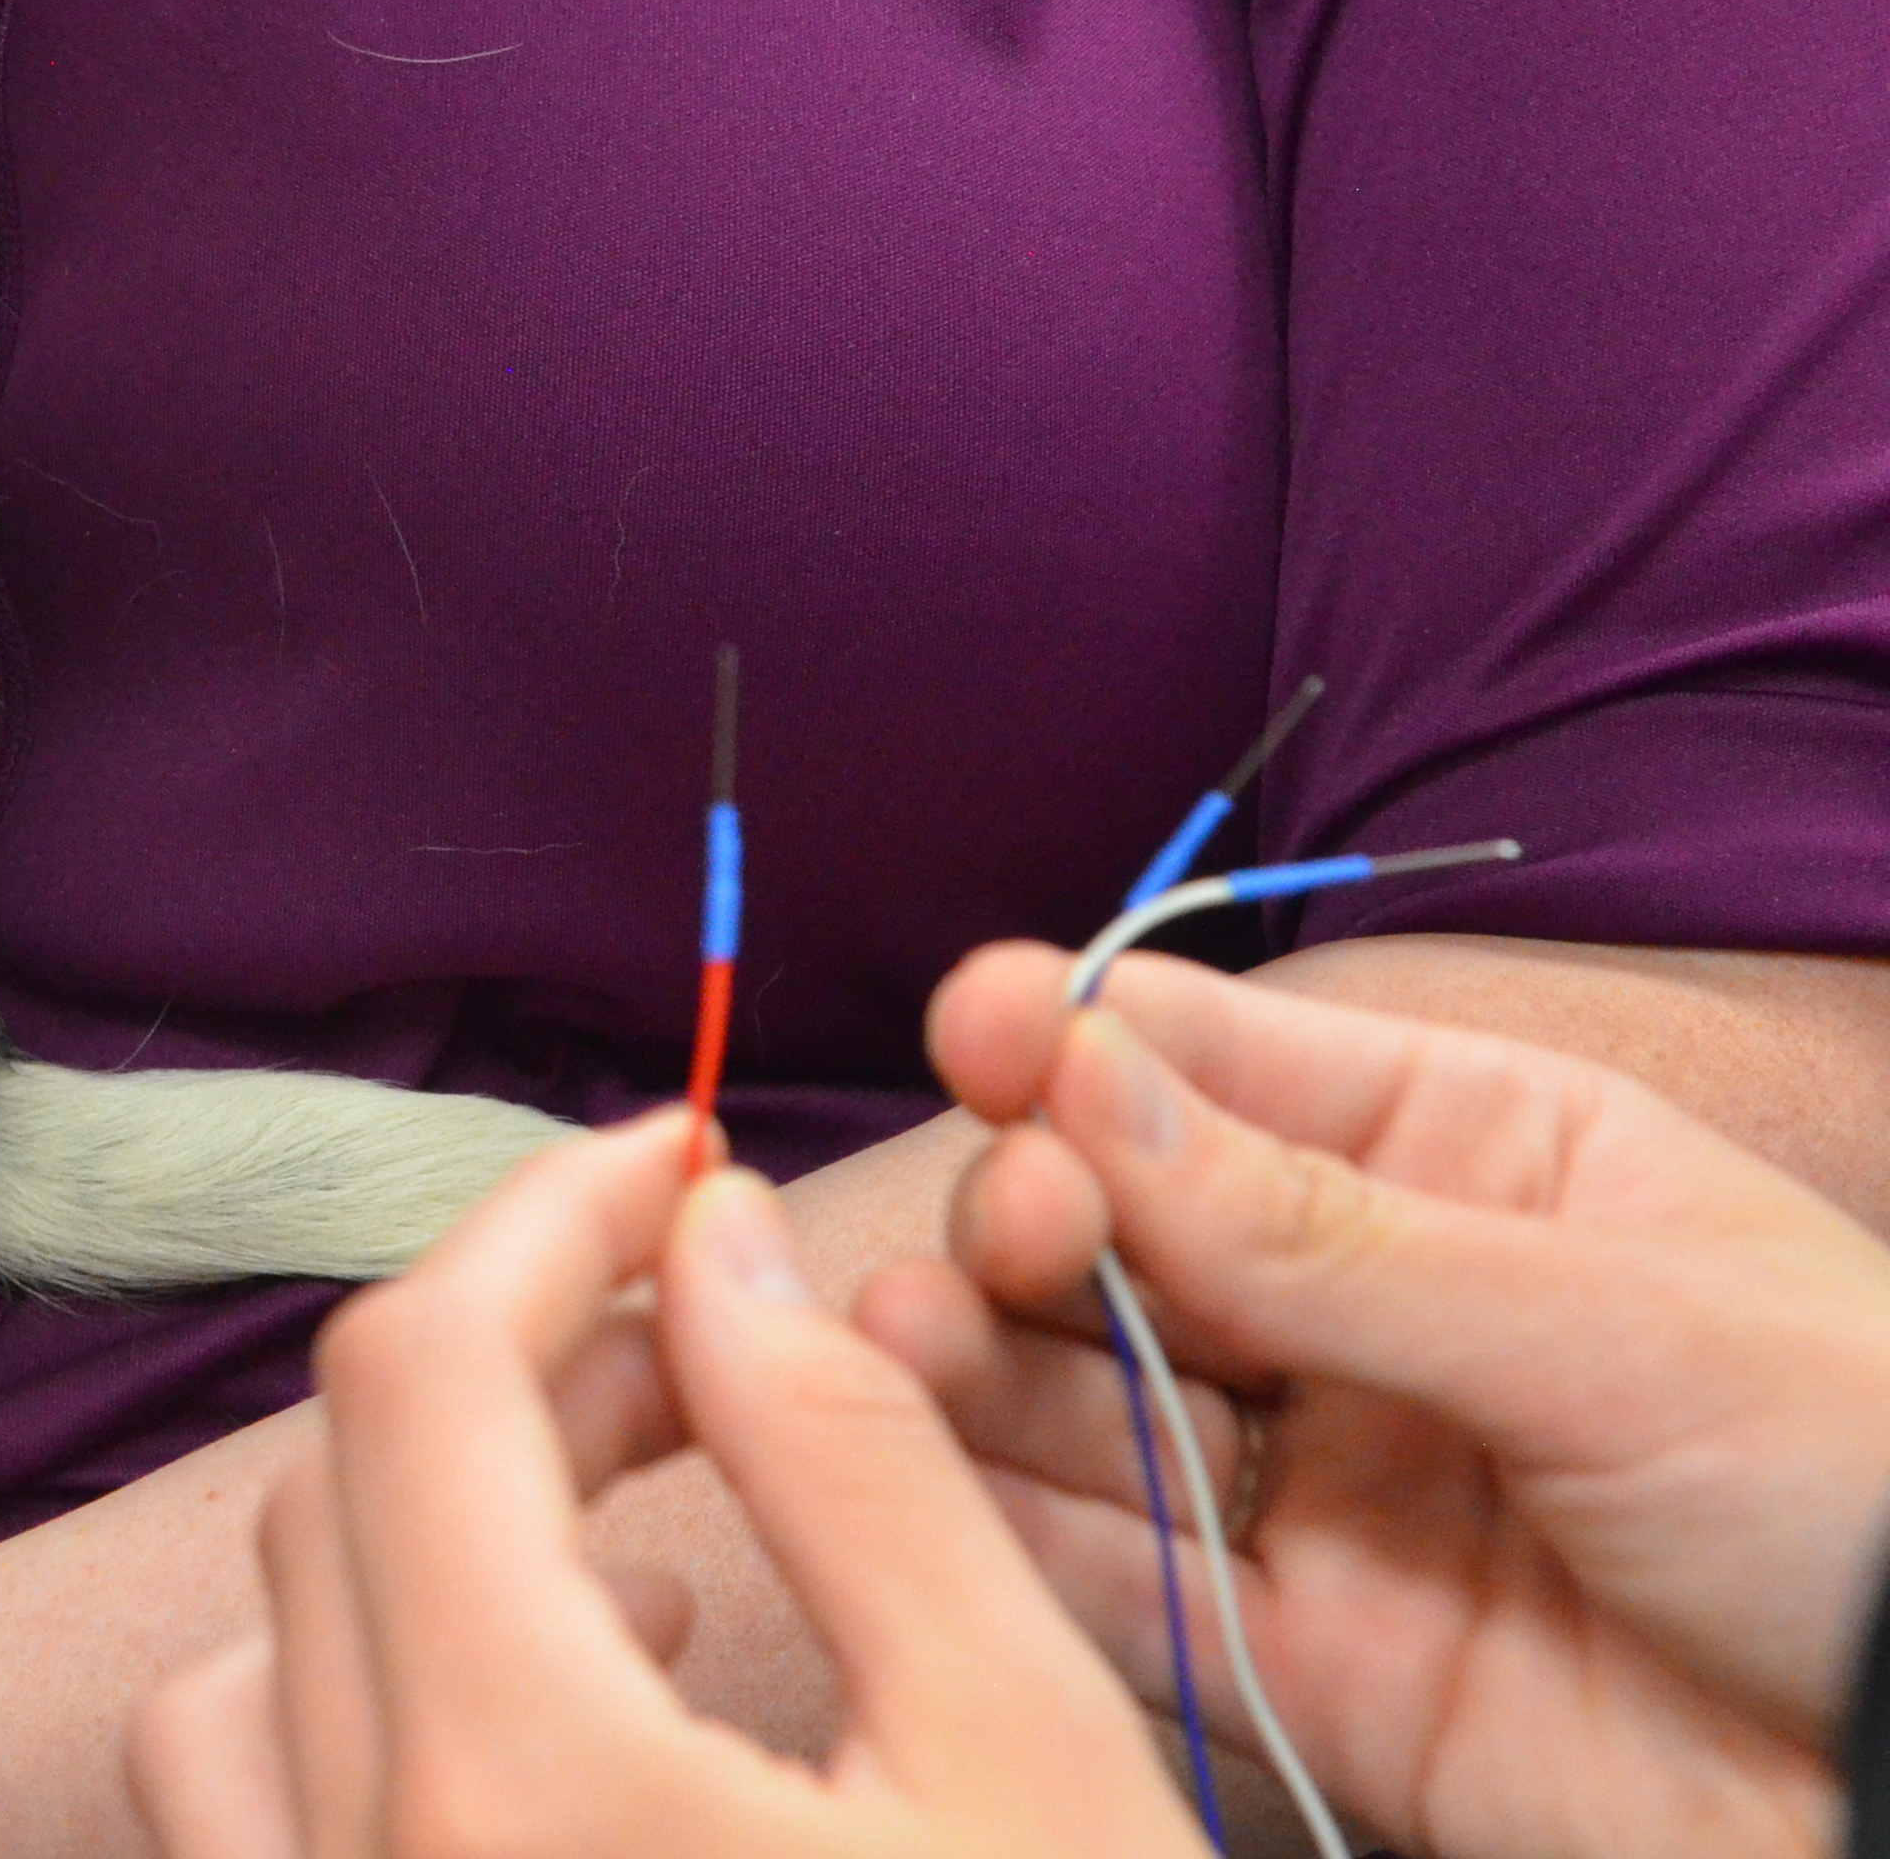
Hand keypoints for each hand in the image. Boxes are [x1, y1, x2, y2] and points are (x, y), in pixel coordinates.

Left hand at [165, 1106, 1207, 1858]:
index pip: (424, 1375)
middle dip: (514, 1369)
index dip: (543, 1217)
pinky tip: (562, 1751)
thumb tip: (717, 1240)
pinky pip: (250, 1836)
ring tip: (650, 1575)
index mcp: (516, 1780)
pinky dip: (357, 1730)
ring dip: (417, 1557)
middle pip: (337, 1499)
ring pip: (251, 1676)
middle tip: (709, 1349)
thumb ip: (850, 1469)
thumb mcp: (1021, 1763)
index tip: (679, 1158)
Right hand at [862, 946, 1889, 1858]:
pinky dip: (1005, 1531)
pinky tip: (915, 1473)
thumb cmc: (1864, 1491)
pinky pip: (1122, 1582)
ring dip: (974, 1360)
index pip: (1218, 1059)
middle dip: (1031, 1210)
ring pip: (1089, 1396)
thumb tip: (1075, 1075)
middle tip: (1015, 1231)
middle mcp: (1368, 1305)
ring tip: (896, 1339)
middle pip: (1121, 1224)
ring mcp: (1330, 1483)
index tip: (977, 1032)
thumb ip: (1319, 1227)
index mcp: (1465, 1159)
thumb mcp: (1609, 1320)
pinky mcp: (1307, 1656)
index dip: (1078, 1040)